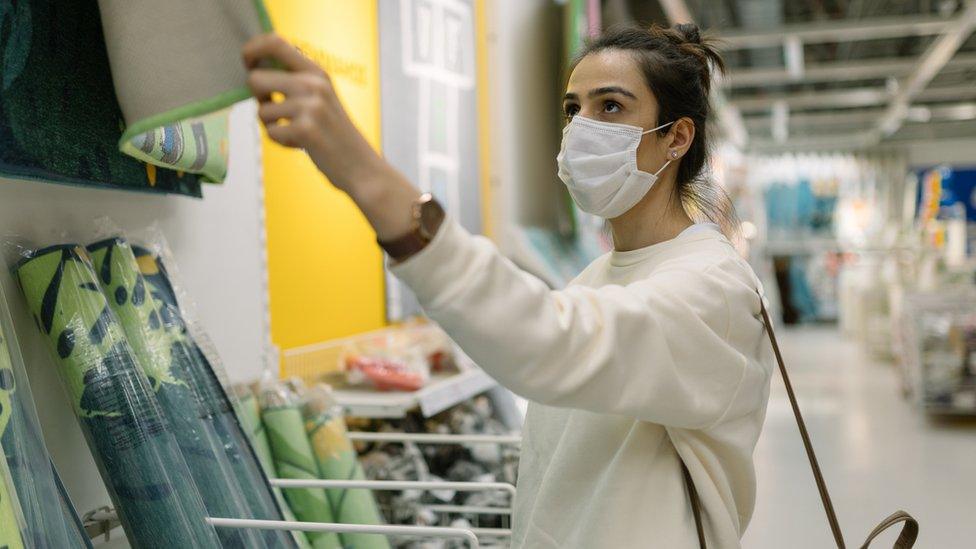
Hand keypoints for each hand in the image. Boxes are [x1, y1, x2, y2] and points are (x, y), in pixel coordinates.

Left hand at [242, 33, 384, 192]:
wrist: (360, 165)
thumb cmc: (335, 133)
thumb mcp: (322, 97)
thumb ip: (295, 80)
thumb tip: (255, 71)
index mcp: (316, 72)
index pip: (275, 43)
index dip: (252, 49)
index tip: (247, 62)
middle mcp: (314, 85)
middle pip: (257, 79)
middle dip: (258, 98)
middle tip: (275, 110)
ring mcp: (310, 107)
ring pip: (262, 110)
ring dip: (272, 125)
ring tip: (295, 132)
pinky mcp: (305, 130)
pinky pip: (271, 132)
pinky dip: (281, 142)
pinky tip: (300, 144)